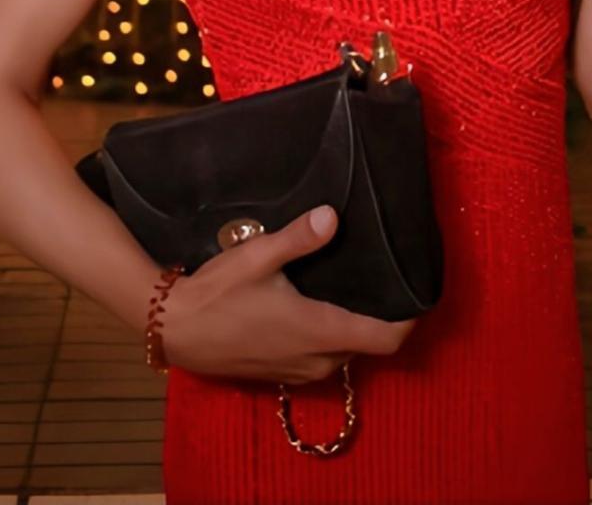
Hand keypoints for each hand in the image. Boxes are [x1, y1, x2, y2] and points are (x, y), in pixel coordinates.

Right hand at [159, 206, 417, 383]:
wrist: (174, 329)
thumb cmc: (217, 292)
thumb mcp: (258, 256)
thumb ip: (298, 238)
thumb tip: (332, 216)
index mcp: (320, 331)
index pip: (387, 338)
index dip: (409, 318)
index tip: (417, 290)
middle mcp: (317, 359)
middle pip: (368, 343)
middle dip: (380, 316)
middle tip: (383, 275)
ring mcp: (298, 371)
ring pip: (344, 352)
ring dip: (353, 327)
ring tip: (354, 285)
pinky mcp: (281, 374)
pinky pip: (322, 358)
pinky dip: (330, 337)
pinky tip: (318, 305)